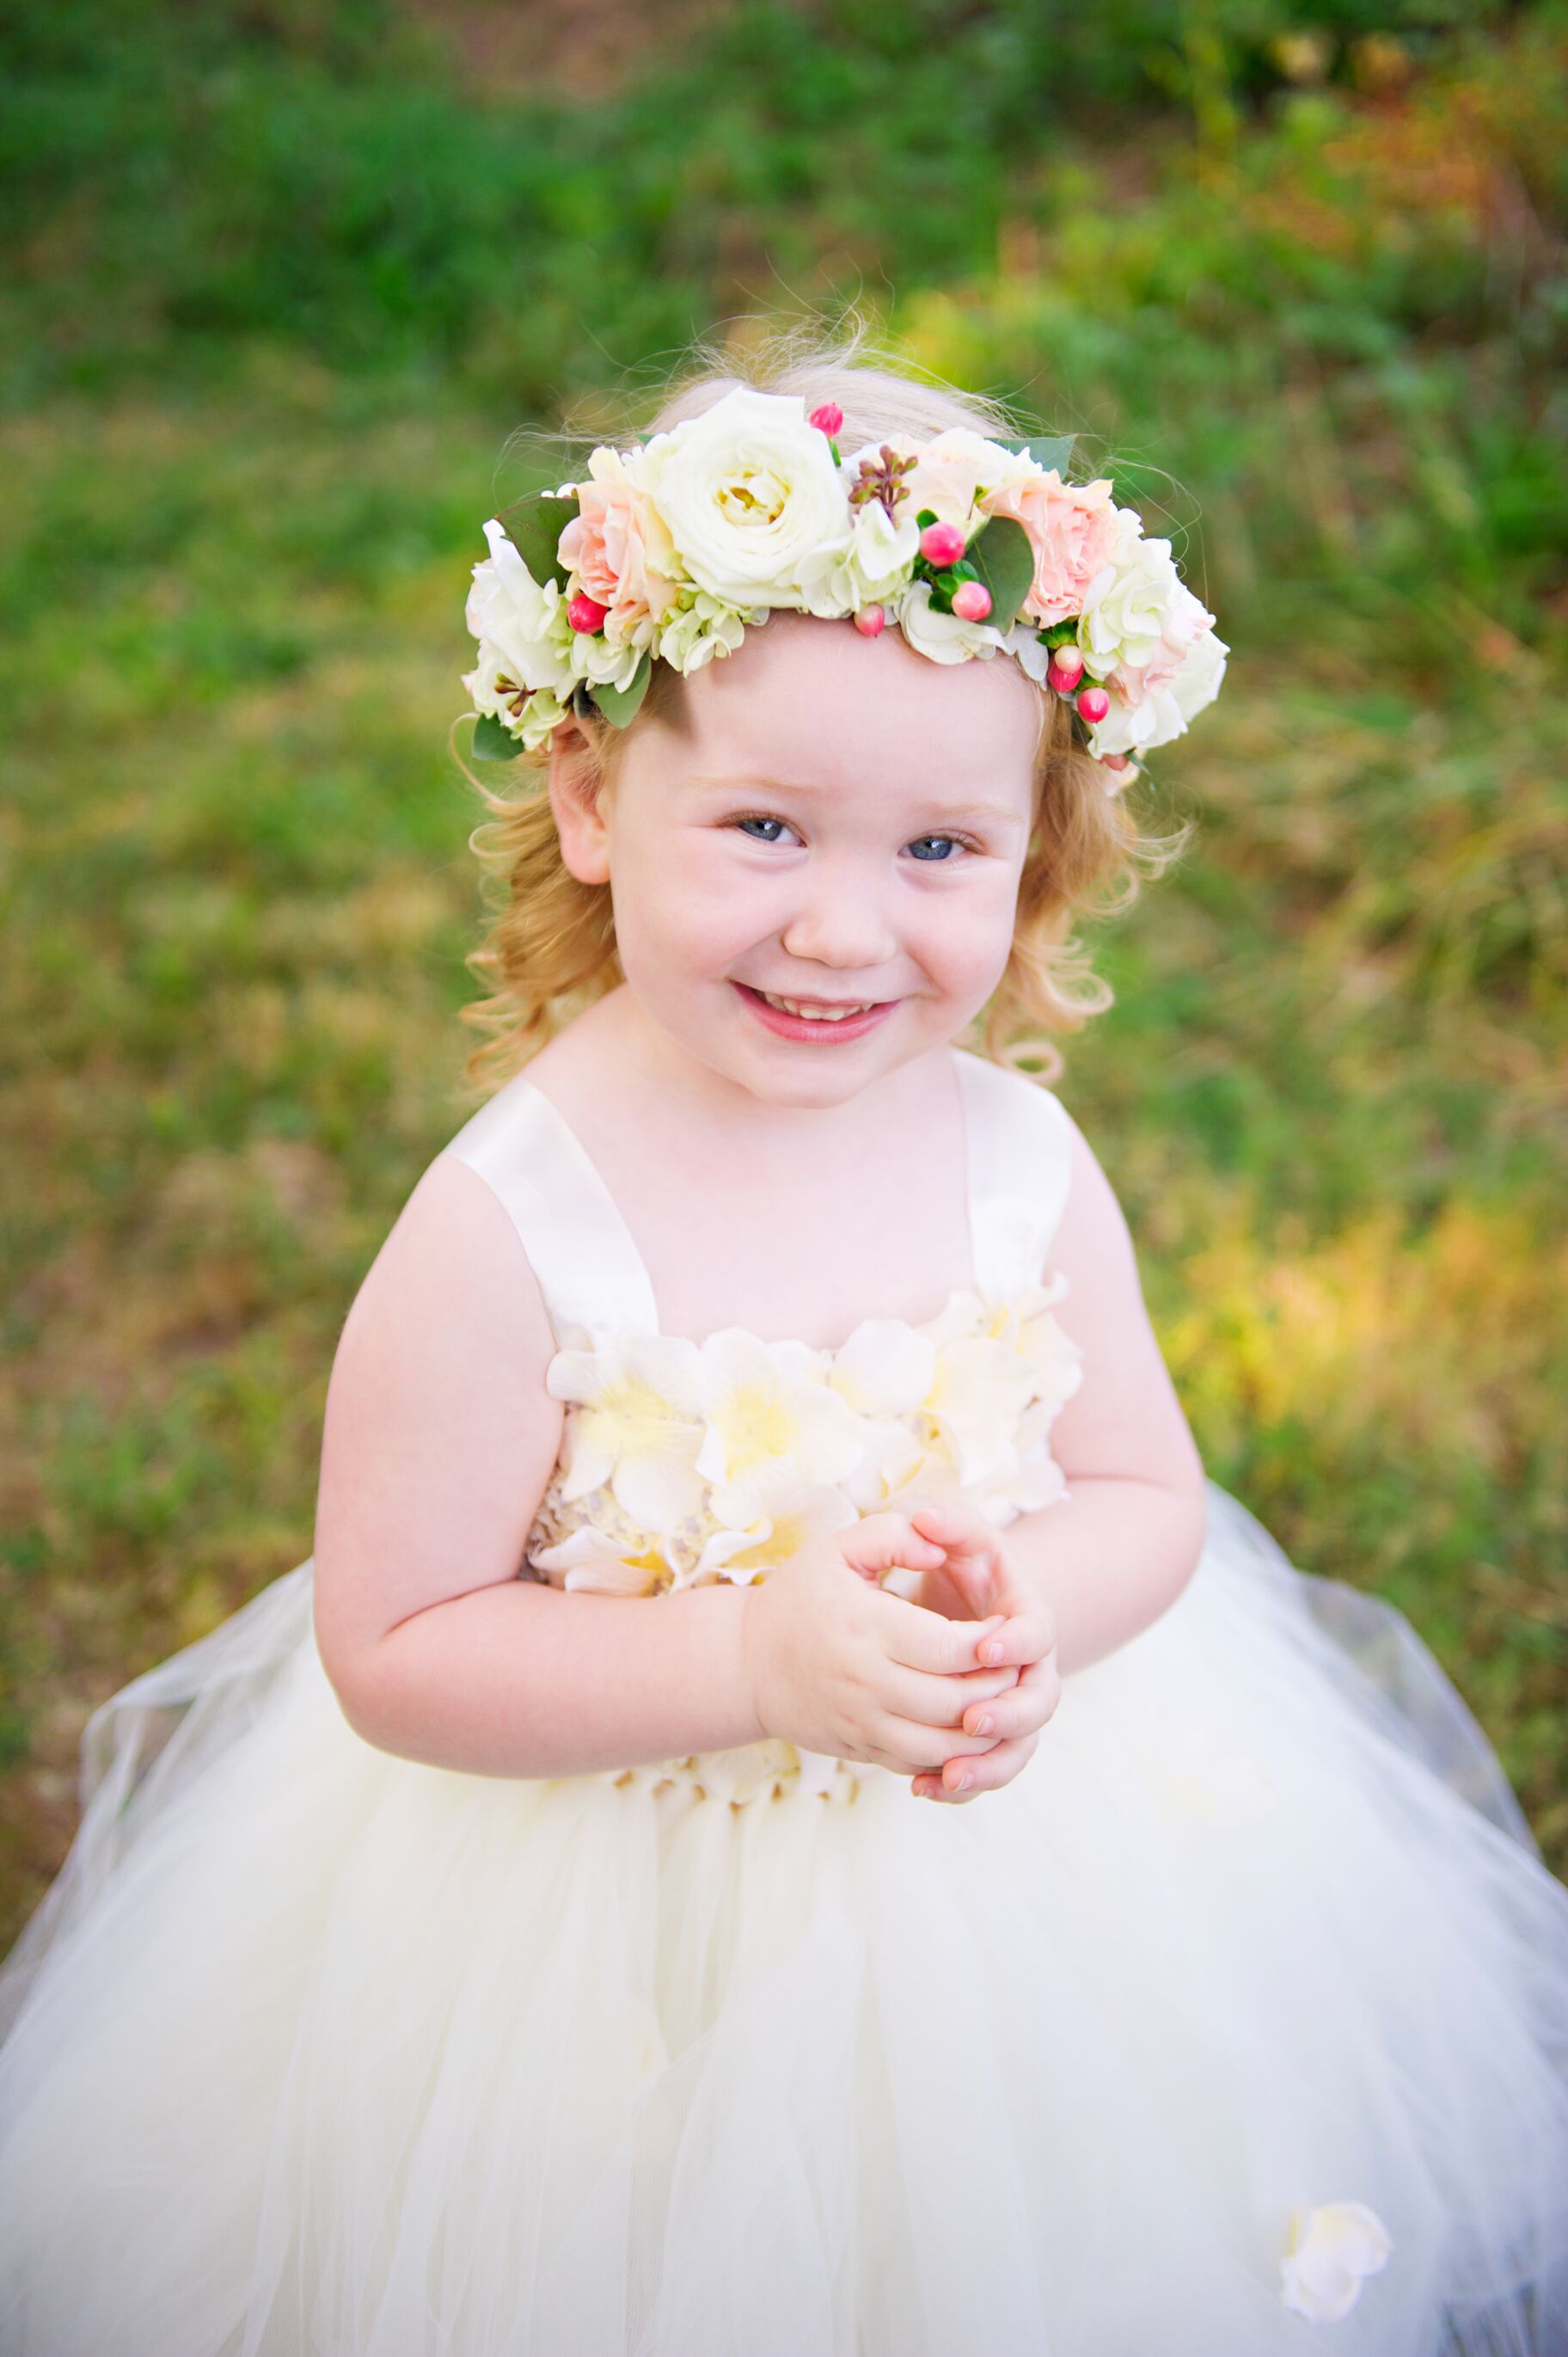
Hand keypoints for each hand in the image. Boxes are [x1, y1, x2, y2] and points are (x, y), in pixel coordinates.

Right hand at [738, 1511, 1026, 1777]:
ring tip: (997, 1699)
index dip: (991, 1643)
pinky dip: (952, 1756)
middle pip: (955, 1702)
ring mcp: (862, 1721)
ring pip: (942, 1745)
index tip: (1002, 1627)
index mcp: (866, 1626)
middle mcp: (865, 1681)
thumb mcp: (838, 1548)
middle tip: (1013, 1666)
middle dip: (997, 1688)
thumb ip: (894, 1534)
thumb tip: (941, 1544)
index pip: (951, 1649)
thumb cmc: (799, 1596)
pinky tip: (965, 1730)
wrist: (745, 1662)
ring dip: (981, 1730)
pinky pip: (918, 1764)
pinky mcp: (860, 1748)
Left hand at [901, 1498, 1060, 1803]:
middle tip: (974, 1721)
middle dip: (1009, 1714)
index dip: (1016, 1643)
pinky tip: (924, 1789)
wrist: (956, 1601)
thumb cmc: (956, 1563)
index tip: (985, 1648)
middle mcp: (1028, 1668)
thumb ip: (946, 1521)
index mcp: (1025, 1618)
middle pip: (1038, 1701)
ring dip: (987, 1764)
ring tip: (948, 1774)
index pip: (1037, 1634)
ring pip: (1017, 1746)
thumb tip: (925, 1519)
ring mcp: (1012, 1705)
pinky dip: (962, 1784)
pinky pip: (986, 1768)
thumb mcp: (955, 1536)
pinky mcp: (990, 1735)